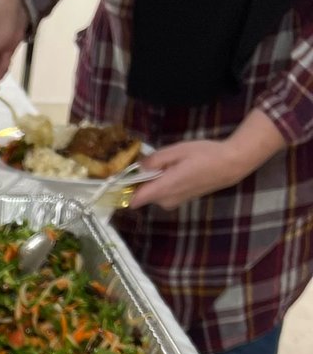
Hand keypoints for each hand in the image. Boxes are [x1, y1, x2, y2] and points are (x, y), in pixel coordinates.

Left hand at [130, 141, 250, 210]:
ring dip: (155, 179)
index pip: (134, 200)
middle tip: (155, 160)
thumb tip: (138, 166)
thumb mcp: (177, 150)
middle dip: (142, 179)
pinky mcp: (180, 201)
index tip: (122, 178)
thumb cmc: (204, 155)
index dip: (125, 190)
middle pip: (142, 193)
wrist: (230, 165)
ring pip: (153, 192)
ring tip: (171, 162)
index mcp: (163, 189)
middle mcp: (165, 201)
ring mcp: (173, 203)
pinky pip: (163, 192)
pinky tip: (177, 168)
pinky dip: (164, 182)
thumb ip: (155, 160)